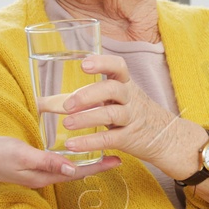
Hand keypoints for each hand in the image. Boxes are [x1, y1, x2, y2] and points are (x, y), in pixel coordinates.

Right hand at [0, 136, 118, 188]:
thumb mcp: (22, 155)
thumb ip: (47, 162)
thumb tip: (72, 169)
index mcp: (44, 176)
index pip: (78, 172)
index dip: (99, 166)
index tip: (118, 160)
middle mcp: (43, 176)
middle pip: (76, 171)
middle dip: (97, 164)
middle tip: (117, 155)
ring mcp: (36, 171)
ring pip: (67, 168)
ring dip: (85, 161)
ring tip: (102, 153)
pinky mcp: (30, 164)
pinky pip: (57, 163)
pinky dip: (70, 157)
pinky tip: (74, 150)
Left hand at [52, 54, 205, 178]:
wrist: (165, 137)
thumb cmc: (131, 113)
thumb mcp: (116, 99)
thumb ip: (84, 98)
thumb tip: (43, 102)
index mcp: (126, 84)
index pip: (119, 66)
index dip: (103, 63)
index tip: (84, 65)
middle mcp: (130, 98)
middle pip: (113, 90)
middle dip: (89, 95)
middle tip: (67, 105)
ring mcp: (132, 118)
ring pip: (111, 114)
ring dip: (87, 118)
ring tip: (67, 124)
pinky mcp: (130, 138)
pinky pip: (109, 139)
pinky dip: (89, 142)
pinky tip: (72, 144)